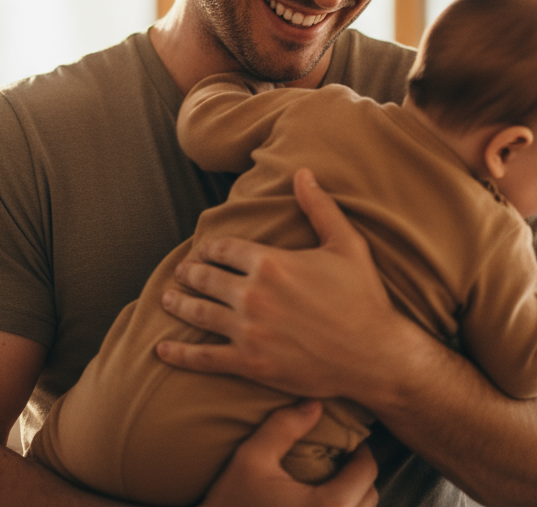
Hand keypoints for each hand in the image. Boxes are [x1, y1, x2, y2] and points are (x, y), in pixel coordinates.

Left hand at [156, 168, 415, 400]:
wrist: (375, 355)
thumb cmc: (364, 298)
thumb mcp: (346, 244)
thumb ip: (319, 207)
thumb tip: (303, 173)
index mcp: (270, 262)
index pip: (224, 248)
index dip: (210, 248)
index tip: (203, 251)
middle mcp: (252, 294)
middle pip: (206, 278)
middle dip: (189, 273)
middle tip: (180, 273)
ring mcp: (248, 330)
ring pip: (199, 313)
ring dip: (178, 304)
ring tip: (166, 299)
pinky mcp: (249, 363)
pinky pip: (204, 357)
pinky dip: (179, 353)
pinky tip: (162, 349)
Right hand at [200, 400, 377, 506]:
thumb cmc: (231, 503)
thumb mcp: (251, 458)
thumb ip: (283, 427)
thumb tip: (315, 402)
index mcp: (330, 505)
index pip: (366, 471)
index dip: (360, 451)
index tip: (348, 442)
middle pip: (370, 496)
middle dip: (359, 476)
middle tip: (342, 460)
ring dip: (353, 498)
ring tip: (332, 482)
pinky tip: (318, 505)